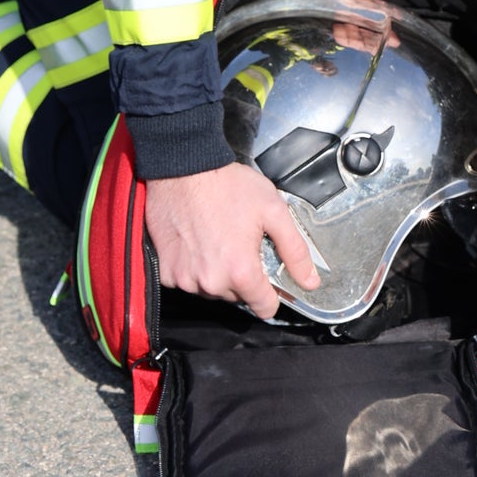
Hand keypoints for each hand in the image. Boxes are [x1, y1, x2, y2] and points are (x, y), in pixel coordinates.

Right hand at [143, 161, 320, 320]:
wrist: (183, 168)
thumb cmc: (226, 185)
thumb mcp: (273, 211)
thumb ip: (295, 251)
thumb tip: (310, 281)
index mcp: (240, 271)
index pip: (264, 308)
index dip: (271, 293)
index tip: (267, 277)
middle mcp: (211, 282)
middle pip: (238, 297)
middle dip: (242, 276)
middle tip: (240, 244)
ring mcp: (185, 279)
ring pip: (212, 291)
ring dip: (217, 273)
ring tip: (217, 240)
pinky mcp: (166, 272)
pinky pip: (187, 281)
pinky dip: (194, 268)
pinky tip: (198, 243)